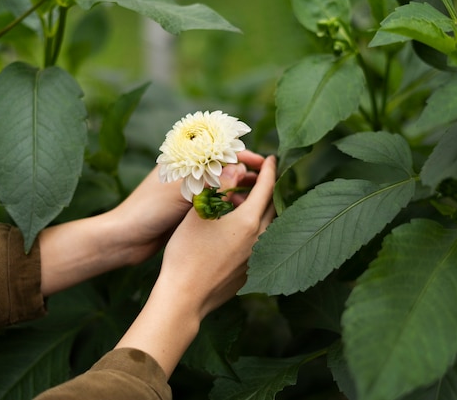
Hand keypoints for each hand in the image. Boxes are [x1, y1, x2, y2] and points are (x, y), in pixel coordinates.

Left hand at [110, 150, 266, 265]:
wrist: (124, 238)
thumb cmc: (148, 210)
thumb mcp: (181, 192)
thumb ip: (210, 180)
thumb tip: (240, 166)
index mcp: (183, 160)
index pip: (221, 150)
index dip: (244, 156)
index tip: (265, 165)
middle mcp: (188, 173)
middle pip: (224, 168)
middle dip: (247, 175)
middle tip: (269, 186)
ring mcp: (188, 192)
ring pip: (222, 187)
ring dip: (240, 191)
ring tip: (258, 202)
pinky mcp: (188, 211)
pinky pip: (216, 204)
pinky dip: (230, 206)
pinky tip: (241, 216)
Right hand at [159, 154, 276, 317]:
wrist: (184, 297)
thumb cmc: (186, 253)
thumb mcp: (198, 212)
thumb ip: (220, 187)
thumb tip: (237, 167)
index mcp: (249, 221)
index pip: (267, 187)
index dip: (269, 170)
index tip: (272, 158)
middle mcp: (260, 240)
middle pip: (271, 206)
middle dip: (266, 189)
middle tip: (255, 178)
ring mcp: (256, 258)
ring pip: (266, 226)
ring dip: (258, 210)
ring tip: (239, 203)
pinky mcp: (249, 273)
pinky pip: (260, 244)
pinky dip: (254, 230)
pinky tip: (235, 230)